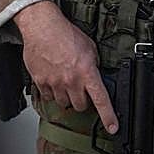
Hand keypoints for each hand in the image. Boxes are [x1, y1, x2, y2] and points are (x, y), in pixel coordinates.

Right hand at [14, 1, 118, 133]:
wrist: (42, 26)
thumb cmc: (64, 33)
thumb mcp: (89, 47)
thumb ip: (94, 64)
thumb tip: (96, 75)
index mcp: (87, 71)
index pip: (101, 99)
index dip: (108, 116)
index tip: (113, 127)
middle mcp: (71, 80)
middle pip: (81, 106)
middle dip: (82, 100)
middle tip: (80, 88)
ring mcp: (55, 83)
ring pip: (64, 104)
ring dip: (66, 96)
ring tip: (64, 80)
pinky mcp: (41, 82)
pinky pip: (47, 96)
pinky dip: (51, 91)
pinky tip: (52, 78)